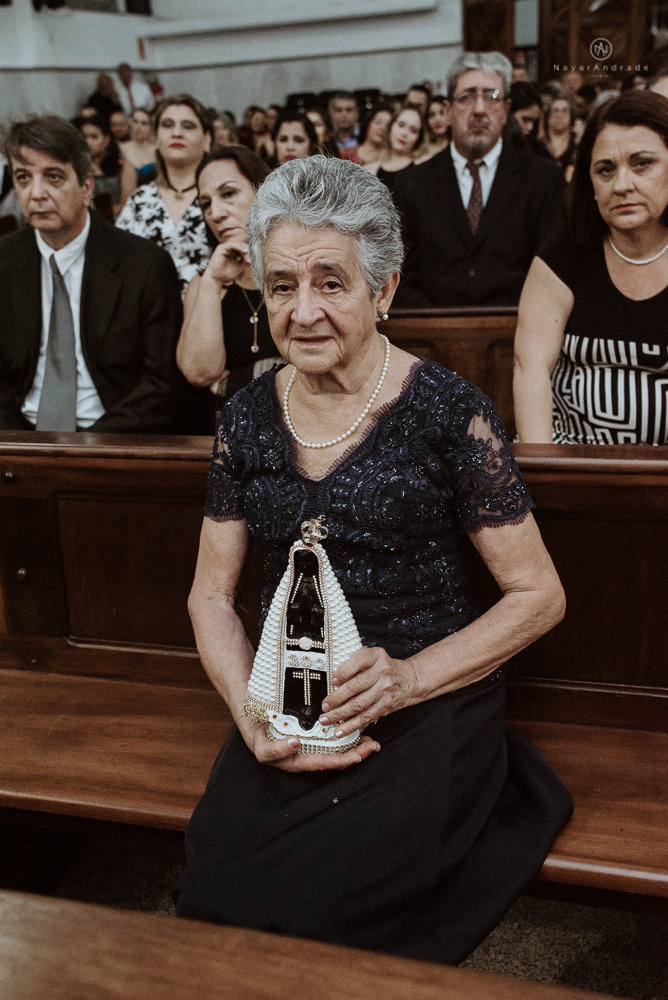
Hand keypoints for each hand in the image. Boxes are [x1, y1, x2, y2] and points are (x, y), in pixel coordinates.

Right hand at [204, 236, 249, 287]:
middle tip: (252, 259)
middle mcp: (229, 249)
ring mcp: (225, 248)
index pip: (243, 248)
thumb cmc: (226, 274)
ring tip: (248, 257)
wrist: (217, 280)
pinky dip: (239, 247)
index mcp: (233, 253)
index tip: (255, 258)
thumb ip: (245, 260)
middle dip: (248, 251)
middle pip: (242, 245)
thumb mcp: (240, 267)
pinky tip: (245, 251)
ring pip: (238, 244)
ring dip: (245, 250)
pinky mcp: (221, 248)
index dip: (250, 252)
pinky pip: (232, 245)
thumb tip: (253, 256)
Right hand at [238, 716, 379, 771]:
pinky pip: (332, 739)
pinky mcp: (313, 736)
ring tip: (371, 741)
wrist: (253, 723)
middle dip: (355, 754)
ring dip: (355, 746)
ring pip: (337, 750)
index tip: (355, 757)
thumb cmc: (258, 737)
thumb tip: (295, 745)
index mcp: (297, 762)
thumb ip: (275, 750)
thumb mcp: (262, 746)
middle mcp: (307, 757)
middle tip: (372, 747)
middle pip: (335, 759)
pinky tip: (357, 730)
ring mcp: (311, 747)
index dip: (339, 761)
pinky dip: (346, 735)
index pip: (322, 764)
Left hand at [318, 647, 419, 738]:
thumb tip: (334, 680)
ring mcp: (384, 690)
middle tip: (324, 706)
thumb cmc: (384, 668)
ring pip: (358, 705)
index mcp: (375, 656)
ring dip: (340, 714)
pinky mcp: (385, 706)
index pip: (357, 662)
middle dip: (336, 698)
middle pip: (355, 687)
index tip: (332, 681)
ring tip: (326, 719)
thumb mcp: (372, 656)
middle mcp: (381, 672)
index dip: (343, 672)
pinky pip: (366, 717)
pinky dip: (351, 725)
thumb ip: (354, 663)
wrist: (408, 680)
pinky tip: (340, 730)